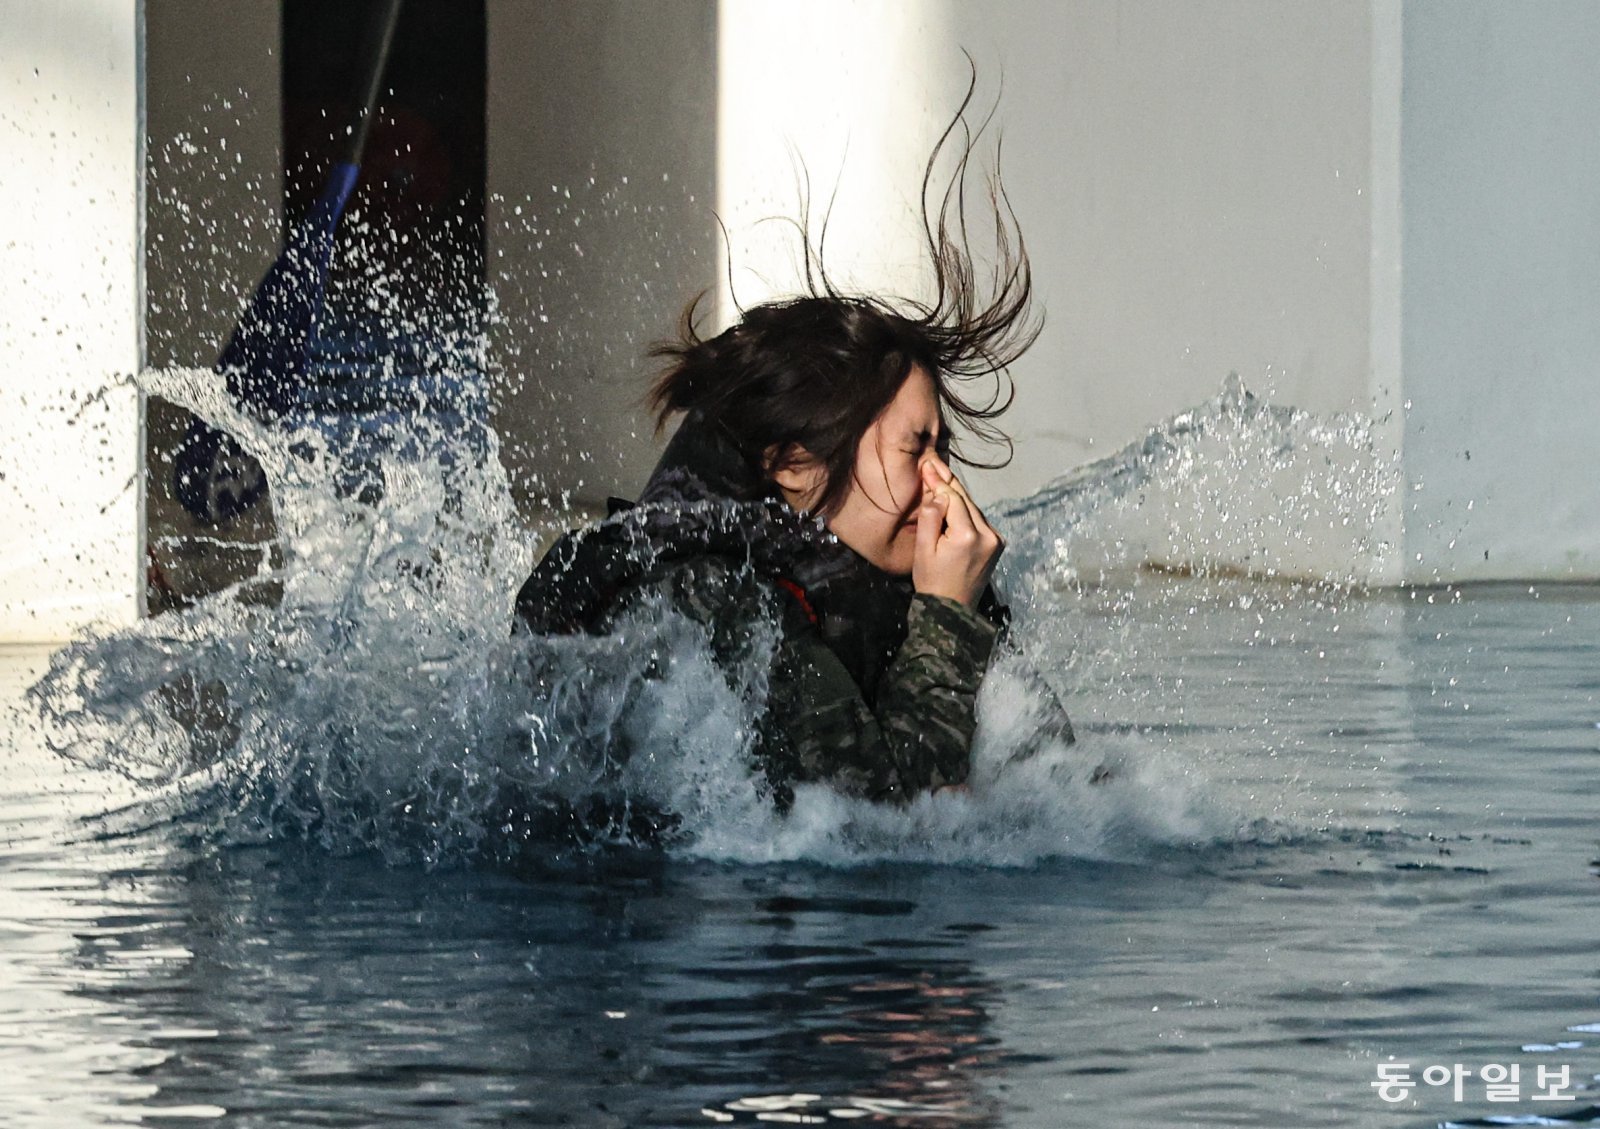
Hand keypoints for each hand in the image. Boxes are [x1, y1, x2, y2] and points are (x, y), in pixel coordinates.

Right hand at [912, 453, 1002, 607]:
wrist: (952, 611)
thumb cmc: (932, 582)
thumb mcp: (924, 550)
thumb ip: (931, 518)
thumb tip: (938, 493)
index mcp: (968, 536)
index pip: (953, 498)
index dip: (938, 481)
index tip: (926, 465)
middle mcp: (988, 535)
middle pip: (965, 500)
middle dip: (947, 484)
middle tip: (932, 464)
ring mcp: (996, 540)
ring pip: (972, 509)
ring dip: (956, 496)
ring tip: (938, 479)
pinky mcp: (996, 544)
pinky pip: (977, 520)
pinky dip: (964, 511)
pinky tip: (951, 502)